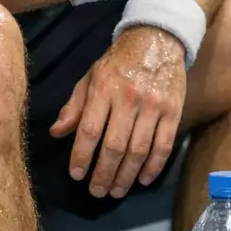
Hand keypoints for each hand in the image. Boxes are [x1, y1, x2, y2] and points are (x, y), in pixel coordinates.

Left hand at [49, 27, 186, 197]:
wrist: (157, 39)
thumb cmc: (119, 62)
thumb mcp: (91, 77)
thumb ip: (74, 106)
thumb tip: (57, 133)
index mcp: (105, 89)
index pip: (90, 130)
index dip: (81, 156)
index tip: (76, 175)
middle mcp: (129, 98)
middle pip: (114, 146)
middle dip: (103, 174)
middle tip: (96, 191)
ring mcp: (154, 106)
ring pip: (139, 150)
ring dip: (126, 176)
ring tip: (116, 191)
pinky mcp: (173, 111)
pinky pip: (164, 145)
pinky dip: (154, 167)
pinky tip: (143, 179)